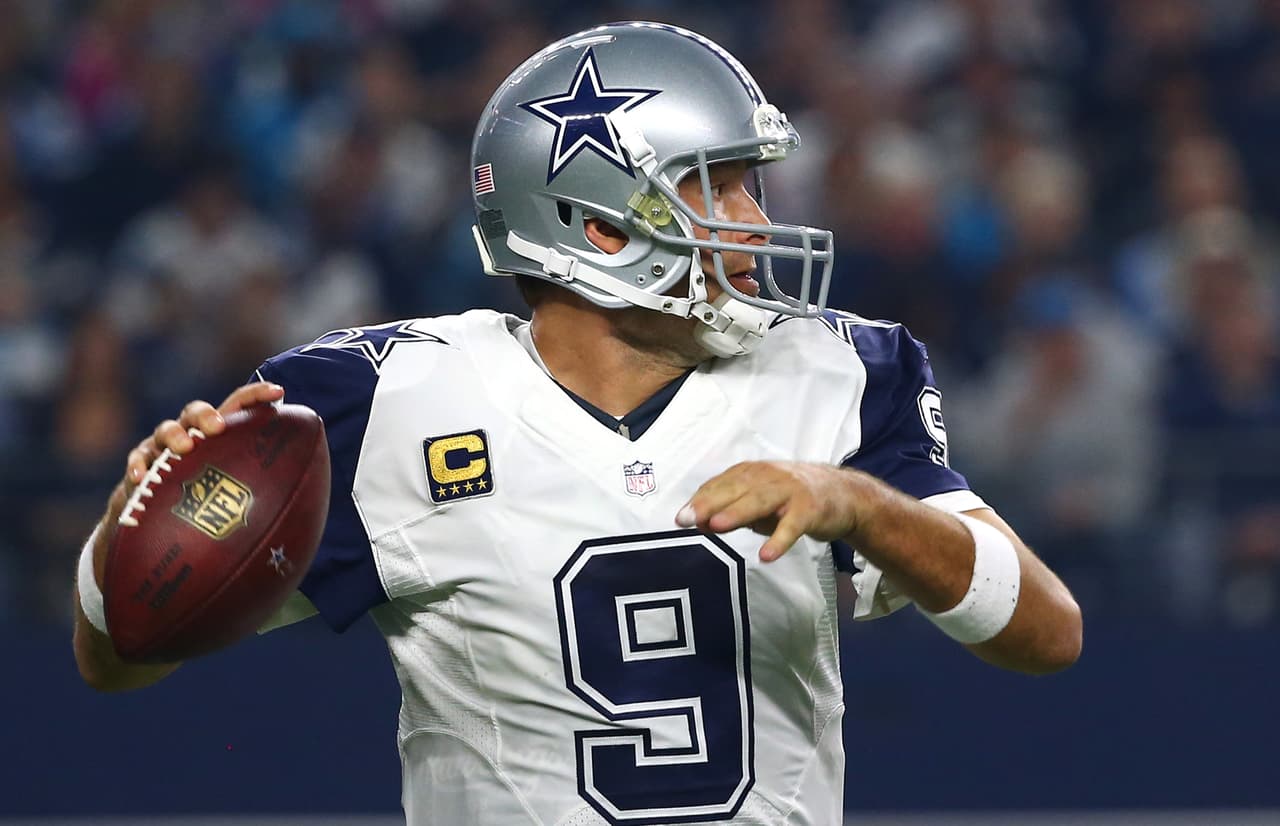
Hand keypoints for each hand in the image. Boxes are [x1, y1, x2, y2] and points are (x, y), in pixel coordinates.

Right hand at [94, 382, 285, 579]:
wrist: (156, 533)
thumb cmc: (204, 512)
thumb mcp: (235, 503)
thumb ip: (264, 497)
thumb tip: (308, 513)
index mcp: (219, 440)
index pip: (238, 408)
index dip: (257, 396)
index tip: (279, 392)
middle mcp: (191, 439)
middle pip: (196, 413)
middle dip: (206, 414)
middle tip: (216, 427)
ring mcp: (162, 453)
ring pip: (165, 431)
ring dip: (174, 434)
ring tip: (184, 446)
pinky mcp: (139, 470)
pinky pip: (136, 462)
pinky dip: (138, 465)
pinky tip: (141, 476)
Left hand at [675, 461, 865, 561]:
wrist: (845, 495)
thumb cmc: (791, 499)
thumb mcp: (759, 503)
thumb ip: (730, 510)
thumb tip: (698, 522)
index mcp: (753, 472)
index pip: (721, 484)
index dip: (701, 499)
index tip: (681, 517)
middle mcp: (770, 476)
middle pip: (736, 489)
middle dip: (710, 504)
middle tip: (687, 520)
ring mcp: (791, 491)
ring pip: (760, 501)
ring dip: (738, 513)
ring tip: (717, 527)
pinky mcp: (810, 510)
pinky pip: (793, 526)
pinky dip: (779, 540)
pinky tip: (766, 556)